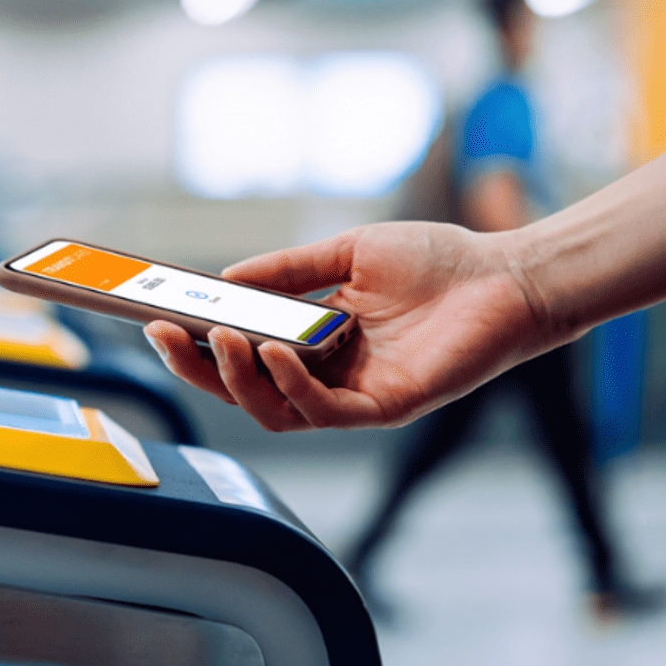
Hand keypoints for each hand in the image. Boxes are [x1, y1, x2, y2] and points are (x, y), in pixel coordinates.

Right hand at [143, 222, 554, 430]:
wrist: (506, 274)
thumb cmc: (438, 262)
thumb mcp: (347, 252)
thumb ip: (288, 270)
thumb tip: (226, 281)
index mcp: (315, 341)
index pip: (242, 355)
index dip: (197, 345)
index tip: (159, 319)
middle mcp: (328, 375)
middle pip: (245, 390)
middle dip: (199, 369)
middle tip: (168, 337)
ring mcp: (355, 396)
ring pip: (274, 410)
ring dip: (239, 379)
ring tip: (219, 339)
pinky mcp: (385, 407)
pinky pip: (325, 412)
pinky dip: (292, 385)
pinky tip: (276, 352)